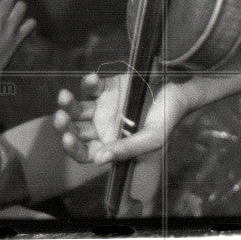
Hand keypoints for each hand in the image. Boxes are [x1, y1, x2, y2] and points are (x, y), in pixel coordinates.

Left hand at [52, 72, 195, 164]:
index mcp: (112, 144)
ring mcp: (104, 107)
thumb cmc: (168, 117)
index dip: (73, 149)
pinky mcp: (108, 87)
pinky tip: (93, 79)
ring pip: (76, 109)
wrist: (180, 87)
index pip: (85, 153)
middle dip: (63, 126)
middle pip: (75, 131)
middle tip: (60, 117)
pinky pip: (90, 87)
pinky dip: (88, 83)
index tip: (67, 137)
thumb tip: (99, 160)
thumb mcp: (152, 137)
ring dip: (67, 104)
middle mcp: (104, 128)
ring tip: (65, 96)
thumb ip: (127, 149)